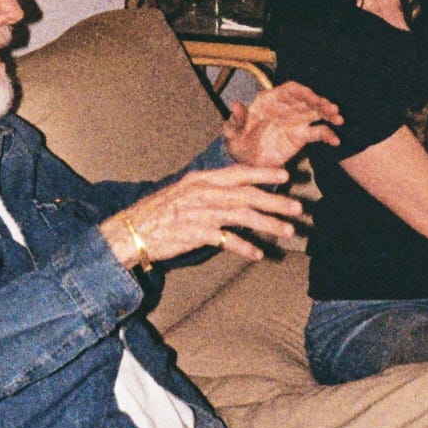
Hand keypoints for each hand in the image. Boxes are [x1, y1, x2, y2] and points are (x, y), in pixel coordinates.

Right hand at [102, 162, 302, 268]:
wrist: (130, 231)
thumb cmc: (157, 213)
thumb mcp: (183, 193)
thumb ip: (209, 191)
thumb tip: (236, 194)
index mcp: (200, 180)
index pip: (237, 173)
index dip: (263, 173)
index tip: (285, 176)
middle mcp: (202, 193)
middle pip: (246, 195)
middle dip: (275, 201)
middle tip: (298, 208)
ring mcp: (198, 213)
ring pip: (241, 216)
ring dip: (268, 224)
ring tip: (287, 231)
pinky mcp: (194, 234)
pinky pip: (225, 240)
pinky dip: (243, 247)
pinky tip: (258, 254)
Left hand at [223, 77, 341, 171]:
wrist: (246, 161)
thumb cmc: (238, 141)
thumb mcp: (232, 132)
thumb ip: (235, 120)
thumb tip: (236, 105)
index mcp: (269, 100)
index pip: (290, 90)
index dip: (303, 91)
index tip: (312, 97)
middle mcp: (285, 107)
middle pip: (307, 99)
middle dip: (320, 102)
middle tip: (331, 108)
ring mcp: (295, 120)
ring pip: (315, 112)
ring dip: (327, 113)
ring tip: (338, 118)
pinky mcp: (300, 136)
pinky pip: (317, 133)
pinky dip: (327, 135)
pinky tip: (335, 140)